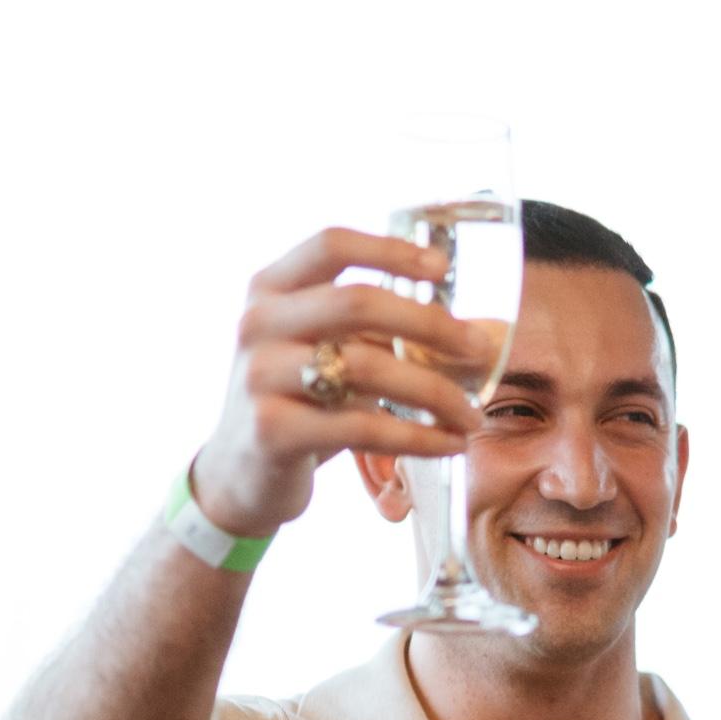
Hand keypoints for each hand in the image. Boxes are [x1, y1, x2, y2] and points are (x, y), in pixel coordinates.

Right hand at [186, 226, 496, 539]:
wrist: (241, 474)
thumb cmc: (299, 405)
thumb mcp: (318, 352)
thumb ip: (365, 332)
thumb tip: (460, 330)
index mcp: (270, 289)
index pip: (331, 245)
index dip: (390, 250)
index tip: (442, 268)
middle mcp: (258, 323)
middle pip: (358, 303)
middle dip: (431, 326)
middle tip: (479, 350)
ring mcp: (260, 375)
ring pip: (367, 368)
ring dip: (435, 392)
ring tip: (472, 415)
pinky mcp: (274, 430)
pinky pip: (364, 427)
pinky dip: (419, 437)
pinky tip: (450, 444)